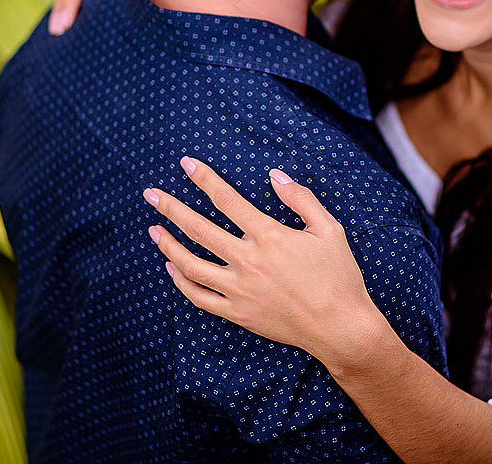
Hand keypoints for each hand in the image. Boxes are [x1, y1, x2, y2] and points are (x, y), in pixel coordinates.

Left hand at [144, 157, 383, 363]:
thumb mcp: (329, 229)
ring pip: (191, 265)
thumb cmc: (339, 276)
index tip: (185, 164)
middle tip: (150, 194)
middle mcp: (248, 261)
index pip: (227, 200)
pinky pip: (200, 297)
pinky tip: (172, 268)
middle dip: (171, 208)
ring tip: (153, 229)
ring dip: (168, 245)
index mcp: (268, 236)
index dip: (204, 179)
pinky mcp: (238, 313)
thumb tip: (275, 176)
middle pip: (198, 229)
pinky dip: (181, 282)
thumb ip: (301, 199)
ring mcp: (239, 290)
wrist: (341, 328)